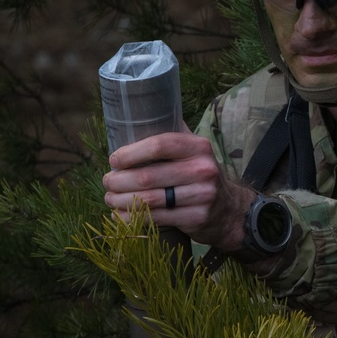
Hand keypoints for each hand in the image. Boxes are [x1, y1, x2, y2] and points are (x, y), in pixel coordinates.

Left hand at [102, 131, 254, 251]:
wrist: (229, 209)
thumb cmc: (200, 175)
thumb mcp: (194, 152)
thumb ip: (171, 137)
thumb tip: (134, 119)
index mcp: (199, 147)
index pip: (159, 145)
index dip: (131, 153)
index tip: (114, 160)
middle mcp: (203, 170)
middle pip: (148, 176)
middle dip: (119, 180)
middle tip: (107, 181)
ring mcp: (202, 195)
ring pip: (148, 199)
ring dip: (120, 200)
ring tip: (110, 198)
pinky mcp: (196, 217)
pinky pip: (155, 218)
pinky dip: (132, 217)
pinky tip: (121, 214)